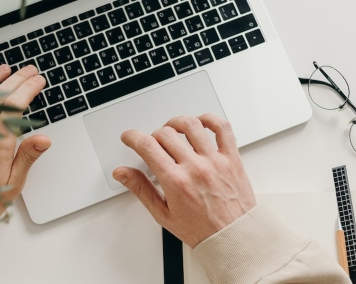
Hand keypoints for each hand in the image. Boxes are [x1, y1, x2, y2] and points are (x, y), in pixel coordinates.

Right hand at [112, 114, 256, 247]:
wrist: (233, 237)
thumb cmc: (201, 229)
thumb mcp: (163, 214)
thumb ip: (141, 189)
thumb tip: (122, 173)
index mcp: (176, 182)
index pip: (147, 147)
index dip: (132, 137)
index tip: (129, 137)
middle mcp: (195, 168)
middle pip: (166, 134)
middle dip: (153, 136)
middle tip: (153, 144)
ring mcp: (215, 161)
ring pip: (192, 125)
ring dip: (176, 123)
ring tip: (173, 130)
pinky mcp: (232, 158)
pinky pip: (222, 128)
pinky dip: (210, 119)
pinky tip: (201, 124)